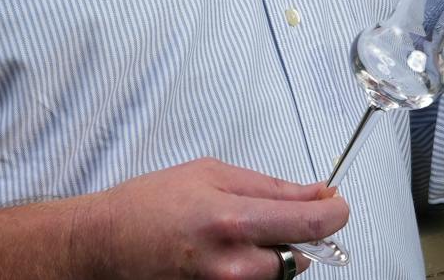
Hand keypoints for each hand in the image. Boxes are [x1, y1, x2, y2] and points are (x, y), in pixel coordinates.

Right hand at [75, 158, 343, 277]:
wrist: (105, 246)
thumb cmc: (149, 205)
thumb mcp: (210, 173)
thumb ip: (268, 186)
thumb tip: (314, 192)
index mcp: (232, 221)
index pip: (308, 225)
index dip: (334, 214)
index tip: (338, 205)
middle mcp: (232, 266)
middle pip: (299, 257)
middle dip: (295, 235)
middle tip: (270, 217)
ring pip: (278, 275)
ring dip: (272, 254)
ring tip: (234, 235)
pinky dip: (251, 270)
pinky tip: (225, 253)